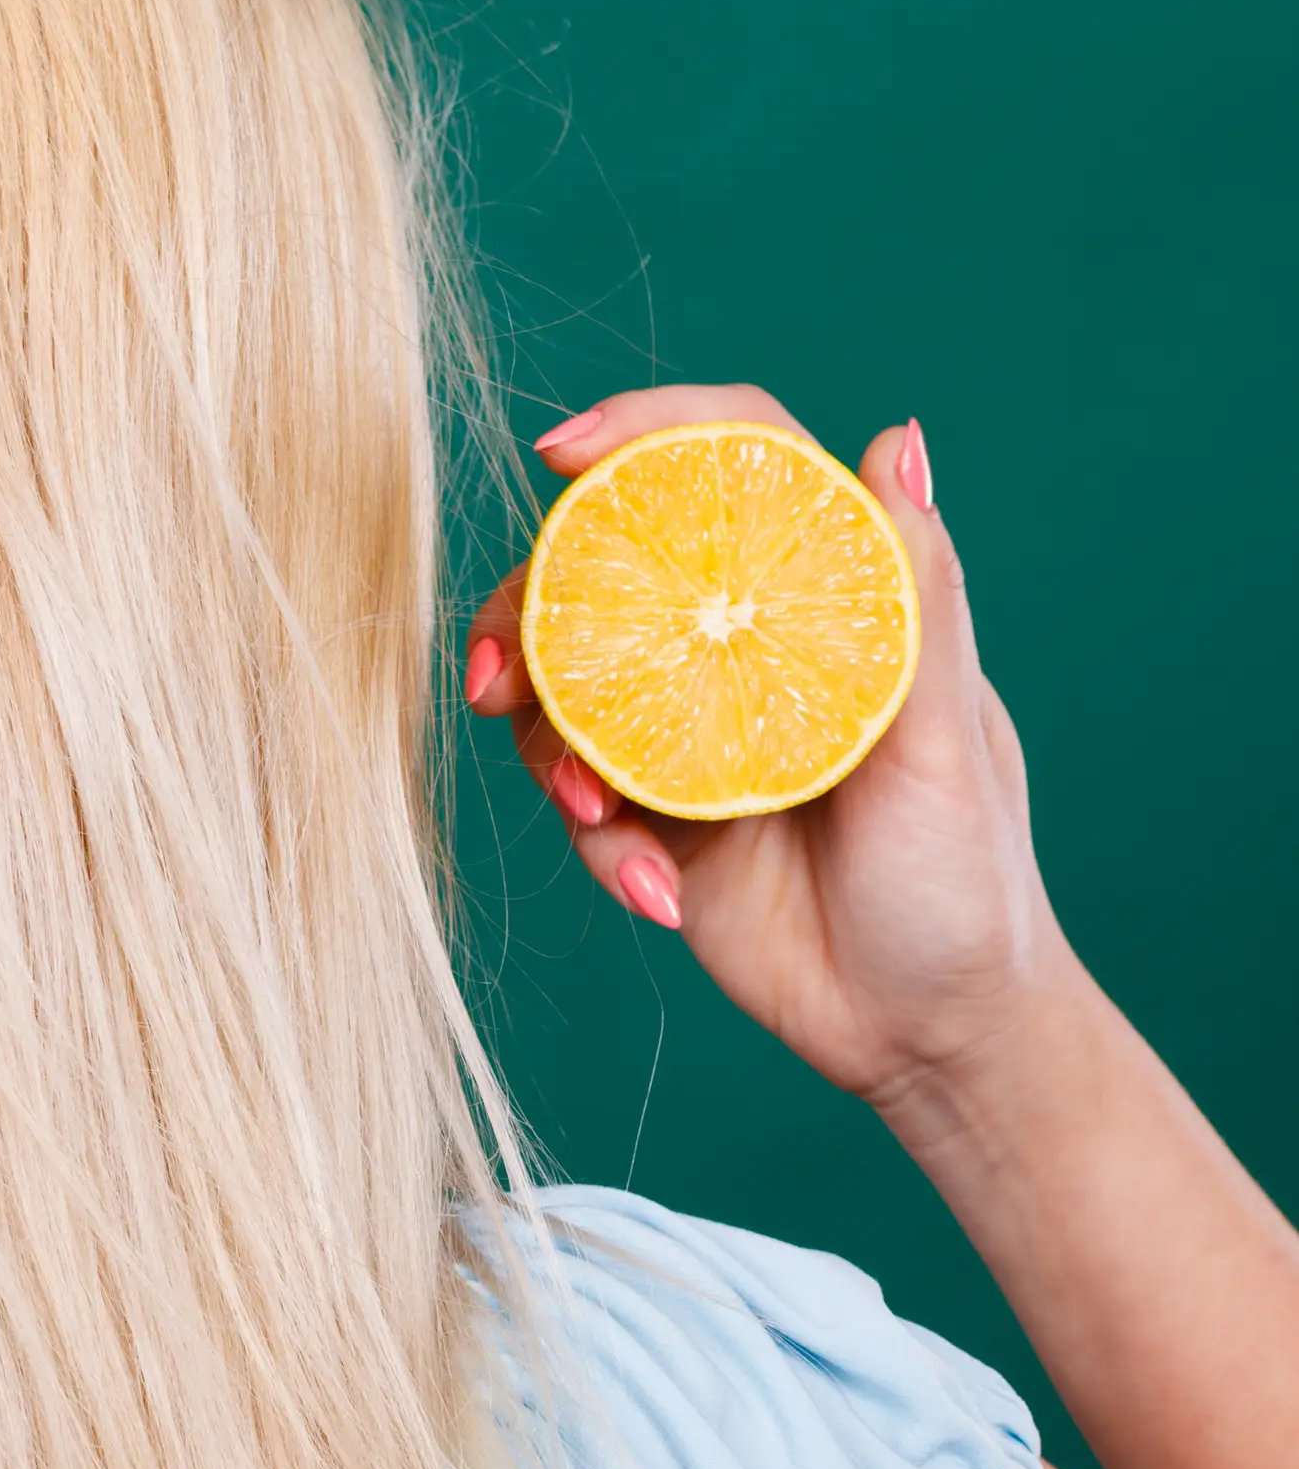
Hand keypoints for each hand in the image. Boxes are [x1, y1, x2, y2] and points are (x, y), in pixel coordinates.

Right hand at [463, 384, 1079, 1110]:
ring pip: (564, 691)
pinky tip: (657, 898)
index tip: (562, 455)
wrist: (931, 1035)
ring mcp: (689, 732)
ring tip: (601, 818)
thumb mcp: (950, 737)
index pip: (729, 468)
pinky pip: (582, 805)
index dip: (644, 432)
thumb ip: (914, 597)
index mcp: (824, 599)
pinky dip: (600, 849)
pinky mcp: (653, 819)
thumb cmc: (970, 879)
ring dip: (553, 752)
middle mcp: (745, 648)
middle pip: (603, 575)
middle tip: (498, 679)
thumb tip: (901, 443)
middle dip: (524, 616)